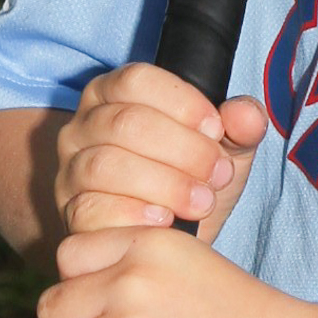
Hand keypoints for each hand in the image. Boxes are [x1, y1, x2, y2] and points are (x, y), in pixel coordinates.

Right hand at [54, 63, 265, 240]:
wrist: (168, 237)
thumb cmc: (191, 179)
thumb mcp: (225, 148)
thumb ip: (240, 126)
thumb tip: (246, 115)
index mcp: (115, 92)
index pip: (137, 80)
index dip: (182, 103)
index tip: (217, 130)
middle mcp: (84, 124)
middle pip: (126, 123)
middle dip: (184, 150)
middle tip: (219, 175)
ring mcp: (70, 169)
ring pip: (106, 166)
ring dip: (165, 185)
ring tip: (202, 202)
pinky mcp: (70, 213)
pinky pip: (92, 210)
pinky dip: (135, 215)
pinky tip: (166, 221)